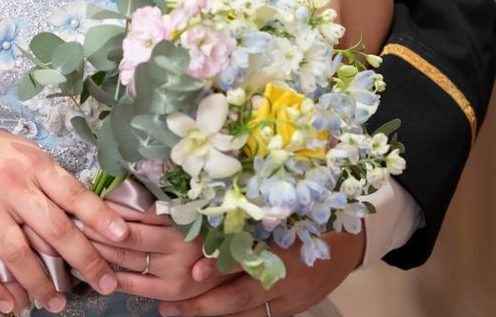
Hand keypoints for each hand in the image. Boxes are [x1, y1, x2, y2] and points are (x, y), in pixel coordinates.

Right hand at [0, 115, 129, 313]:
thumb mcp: (24, 153)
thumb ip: (51, 181)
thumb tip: (86, 211)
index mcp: (33, 165)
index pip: (74, 194)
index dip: (100, 217)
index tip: (122, 237)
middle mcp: (10, 185)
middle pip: (53, 228)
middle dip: (84, 259)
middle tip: (104, 282)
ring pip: (17, 252)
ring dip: (40, 283)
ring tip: (56, 304)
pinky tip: (8, 306)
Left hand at [81, 202, 229, 300]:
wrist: (245, 274)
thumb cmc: (218, 236)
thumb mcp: (200, 212)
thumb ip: (167, 203)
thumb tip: (123, 191)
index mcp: (184, 217)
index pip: (138, 209)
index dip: (112, 205)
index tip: (89, 199)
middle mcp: (178, 242)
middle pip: (126, 231)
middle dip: (96, 225)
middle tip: (71, 216)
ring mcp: (174, 269)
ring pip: (125, 254)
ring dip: (97, 246)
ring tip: (74, 237)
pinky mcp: (170, 290)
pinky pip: (133, 282)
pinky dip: (110, 275)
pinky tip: (91, 269)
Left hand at [158, 230, 364, 315]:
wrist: (351, 243)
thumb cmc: (312, 220)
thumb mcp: (284, 215)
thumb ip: (250, 222)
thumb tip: (209, 220)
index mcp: (286, 248)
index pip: (247, 260)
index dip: (220, 266)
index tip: (195, 271)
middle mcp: (287, 279)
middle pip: (241, 297)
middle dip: (203, 303)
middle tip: (170, 305)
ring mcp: (290, 300)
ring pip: (245, 313)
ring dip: (210, 315)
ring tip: (177, 312)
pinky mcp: (290, 310)